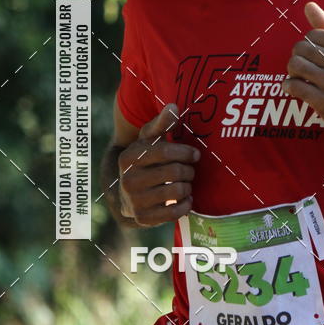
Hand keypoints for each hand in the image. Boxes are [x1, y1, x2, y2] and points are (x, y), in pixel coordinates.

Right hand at [118, 103, 199, 226]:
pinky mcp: (143, 218)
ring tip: (185, 183)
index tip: (195, 155)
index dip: (186, 153)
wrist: (127, 193)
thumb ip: (162, 123)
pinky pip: (175, 212)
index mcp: (129, 157)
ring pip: (178, 191)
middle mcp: (128, 179)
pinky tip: (184, 198)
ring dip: (187, 186)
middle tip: (190, 171)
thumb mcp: (149, 140)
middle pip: (175, 172)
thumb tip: (174, 106)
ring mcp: (134, 201)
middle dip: (188, 170)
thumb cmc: (145, 160)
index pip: (165, 152)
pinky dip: (185, 204)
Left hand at [282, 2, 323, 145]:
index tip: (313, 54)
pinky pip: (294, 86)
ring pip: (295, 65)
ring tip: (298, 75)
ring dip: (292, 70)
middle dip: (298, 56)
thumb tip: (309, 6)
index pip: (313, 34)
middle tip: (303, 65)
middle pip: (301, 48)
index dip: (309, 43)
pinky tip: (294, 87)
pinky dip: (289, 85)